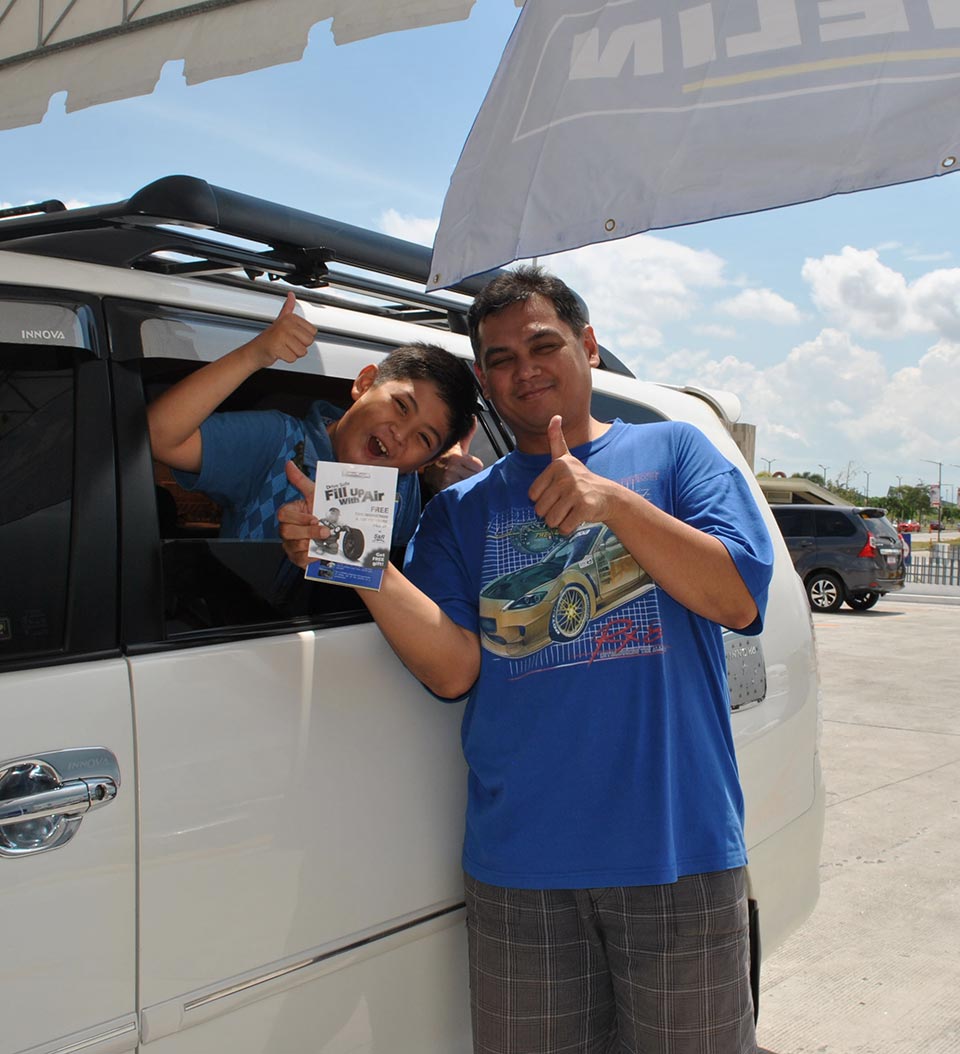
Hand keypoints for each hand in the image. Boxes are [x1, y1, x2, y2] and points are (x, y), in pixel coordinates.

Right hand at [249, 292, 316, 367]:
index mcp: (290, 317)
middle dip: (299, 346)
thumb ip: (288, 308)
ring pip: (302, 351)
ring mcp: (281, 335)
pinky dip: (287, 359)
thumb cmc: (270, 338)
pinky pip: (293, 358)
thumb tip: (291, 294)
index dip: (303, 337)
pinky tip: (279, 353)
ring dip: (293, 353)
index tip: (292, 336)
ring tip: (283, 347)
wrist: (255, 351)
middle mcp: (286, 324)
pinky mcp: (277, 347)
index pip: (313, 332)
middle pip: (308, 342)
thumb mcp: (280, 320)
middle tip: (287, 343)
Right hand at [277, 461, 330, 567]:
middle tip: (324, 531)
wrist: (337, 534)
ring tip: (326, 541)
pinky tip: (321, 552)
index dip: (298, 518)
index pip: (283, 514)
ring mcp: (291, 545)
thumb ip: (300, 481)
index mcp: (289, 514)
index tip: (314, 518)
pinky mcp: (298, 559)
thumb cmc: (322, 512)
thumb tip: (288, 463)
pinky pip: (300, 560)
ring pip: (294, 546)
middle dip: (307, 531)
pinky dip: (311, 556)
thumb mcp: (314, 495)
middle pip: (286, 531)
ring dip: (311, 543)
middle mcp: (287, 530)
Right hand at [421, 417, 483, 493]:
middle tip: (458, 473)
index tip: (463, 466)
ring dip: (463, 484)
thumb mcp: (455, 446)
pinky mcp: (445, 489)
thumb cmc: (442, 460)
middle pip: (475, 476)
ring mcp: (448, 478)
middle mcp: (452, 466)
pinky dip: (457, 491)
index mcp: (456, 455)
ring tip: (454, 479)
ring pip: (469, 483)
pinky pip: (461, 491)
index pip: (478, 466)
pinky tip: (451, 486)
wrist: (425, 473)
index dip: (472, 467)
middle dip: (468, 475)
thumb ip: (467, 434)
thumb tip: (473, 418)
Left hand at [528, 416, 615, 532]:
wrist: (608, 496)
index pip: (532, 496)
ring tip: (571, 510)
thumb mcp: (566, 458)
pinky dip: (569, 528)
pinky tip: (578, 518)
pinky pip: (564, 527)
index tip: (557, 493)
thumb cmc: (582, 479)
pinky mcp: (585, 507)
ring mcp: (576, 491)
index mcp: (557, 465)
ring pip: (551, 520)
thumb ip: (556, 439)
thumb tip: (555, 417)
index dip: (543, 500)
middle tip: (565, 504)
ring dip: (560, 521)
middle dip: (551, 513)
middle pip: (540, 510)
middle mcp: (566, 476)